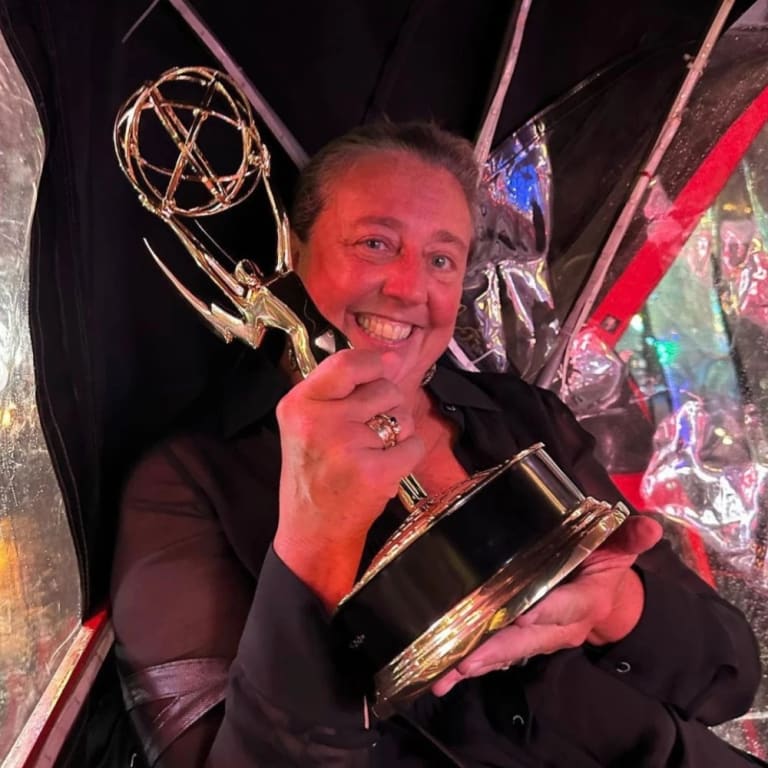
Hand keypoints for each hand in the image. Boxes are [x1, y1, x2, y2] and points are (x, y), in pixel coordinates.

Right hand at [274, 349, 424, 607]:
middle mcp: (319, 421)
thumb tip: (393, 358)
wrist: (313, 530)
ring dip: (399, 430)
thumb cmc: (315, 472)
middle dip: (388, 406)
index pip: (346, 363)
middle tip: (368, 432)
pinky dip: (408, 455)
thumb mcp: (309, 423)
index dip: (374, 363)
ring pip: (402, 415)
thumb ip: (342, 389)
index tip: (384, 370)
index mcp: (299, 404)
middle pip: (383, 389)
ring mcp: (346, 446)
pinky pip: (413, 445)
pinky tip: (386, 467)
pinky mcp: (374, 471)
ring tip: (374, 450)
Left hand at [432, 514, 662, 695]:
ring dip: (481, 662)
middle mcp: (562, 625)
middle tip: (470, 659)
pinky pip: (500, 655)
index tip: (522, 616)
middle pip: (530, 639)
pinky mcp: (524, 640)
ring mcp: (541, 636)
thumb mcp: (619, 547)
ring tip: (452, 671)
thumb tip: (651, 527)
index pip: (567, 607)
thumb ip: (628, 536)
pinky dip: (475, 664)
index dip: (546, 612)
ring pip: (511, 652)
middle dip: (500, 649)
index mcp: (587, 600)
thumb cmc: (604, 564)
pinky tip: (447, 675)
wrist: (606, 598)